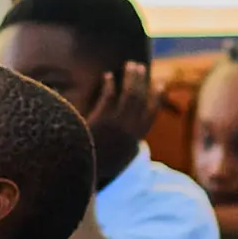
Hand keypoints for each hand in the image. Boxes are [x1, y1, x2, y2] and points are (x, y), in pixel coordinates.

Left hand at [87, 61, 154, 178]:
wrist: (78, 173)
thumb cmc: (96, 166)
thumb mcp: (119, 161)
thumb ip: (128, 150)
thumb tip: (137, 145)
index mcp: (134, 140)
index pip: (151, 114)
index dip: (157, 97)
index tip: (159, 84)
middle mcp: (129, 131)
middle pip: (141, 100)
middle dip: (142, 81)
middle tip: (140, 66)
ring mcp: (115, 125)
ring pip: (129, 96)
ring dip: (131, 78)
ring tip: (129, 65)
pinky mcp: (100, 121)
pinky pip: (109, 97)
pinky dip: (110, 85)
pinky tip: (107, 76)